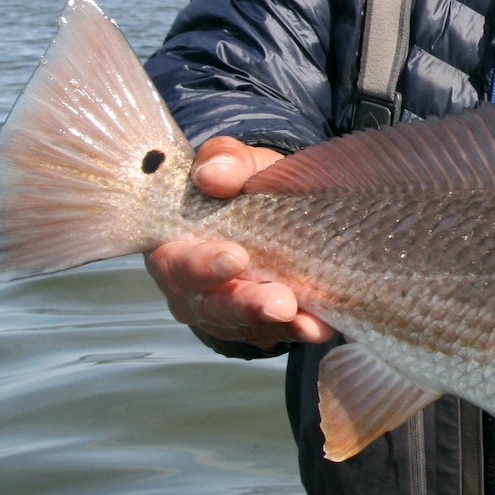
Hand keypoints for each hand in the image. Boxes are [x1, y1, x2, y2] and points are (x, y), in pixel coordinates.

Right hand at [144, 137, 334, 348]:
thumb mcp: (237, 164)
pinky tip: (319, 326)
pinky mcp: (262, 324)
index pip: (178, 264)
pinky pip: (278, 334)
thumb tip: (212, 175)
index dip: (203, 266)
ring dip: (277, 325)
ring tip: (305, 321)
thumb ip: (224, 161)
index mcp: (175, 248)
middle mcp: (196, 290)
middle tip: (279, 303)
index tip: (236, 257)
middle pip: (213, 306)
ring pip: (248, 326)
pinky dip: (300, 330)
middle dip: (247, 304)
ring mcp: (229, 312)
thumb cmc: (243, 186)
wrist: (276, 206)